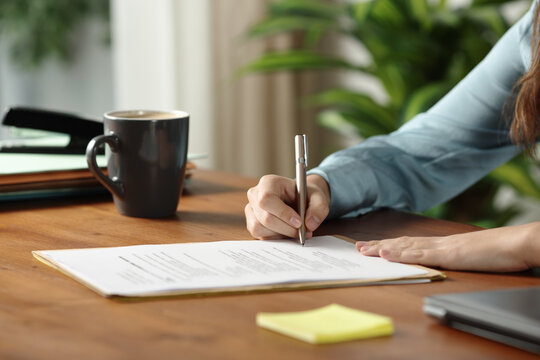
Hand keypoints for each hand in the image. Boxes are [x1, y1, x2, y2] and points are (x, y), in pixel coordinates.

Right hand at [245, 174, 330, 239]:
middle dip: (286, 229)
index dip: (282, 213)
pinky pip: (260, 236)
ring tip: (296, 230)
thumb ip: (318, 208)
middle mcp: (255, 195)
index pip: (267, 199)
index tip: (299, 222)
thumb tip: (309, 224)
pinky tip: (286, 231)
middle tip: (303, 232)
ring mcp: (251, 210)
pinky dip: (276, 237)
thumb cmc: (306, 195)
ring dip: (282, 234)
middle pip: (265, 218)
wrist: (300, 200)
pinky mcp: (252, 223)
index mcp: (268, 183)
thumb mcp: (318, 197)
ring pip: (261, 229)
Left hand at [356, 222, 539, 271]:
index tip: (370, 247)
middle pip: (401, 244)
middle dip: (377, 246)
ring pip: (405, 247)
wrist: (514, 244)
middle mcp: (436, 243)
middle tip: (357, 248)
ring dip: (382, 248)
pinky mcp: (447, 254)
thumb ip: (452, 257)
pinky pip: (420, 254)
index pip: (408, 244)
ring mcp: (440, 247)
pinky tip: (386, 254)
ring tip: (363, 250)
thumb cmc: (495, 251)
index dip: (388, 245)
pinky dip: (401, 254)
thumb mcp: (468, 255)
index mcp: (440, 244)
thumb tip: (441, 260)